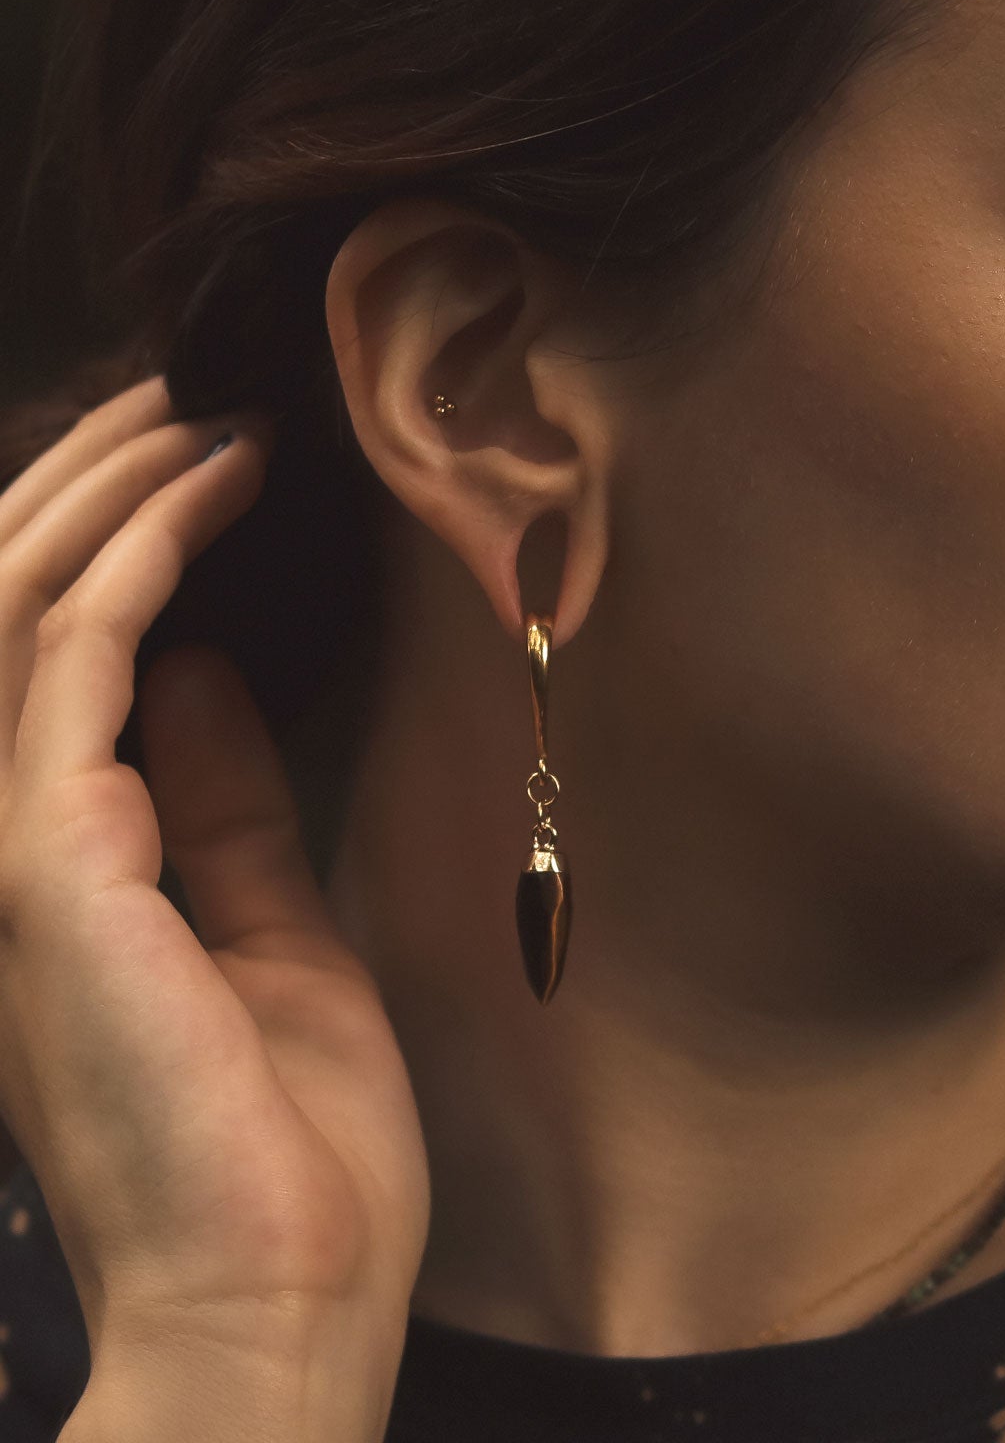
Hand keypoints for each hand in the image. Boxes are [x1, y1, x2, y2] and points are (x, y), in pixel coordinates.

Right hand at [0, 375, 428, 1389]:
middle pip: (9, 610)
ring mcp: (7, 851)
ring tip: (207, 414)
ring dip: (109, 489)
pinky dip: (142, 550)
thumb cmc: (284, 1142)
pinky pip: (78, 654)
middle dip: (92, 488)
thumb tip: (197, 676)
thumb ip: (220, 804)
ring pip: (18, 605)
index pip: (41, 665)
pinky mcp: (47, 861)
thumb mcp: (267, 929)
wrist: (281, 1295)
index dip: (107, 546)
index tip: (202, 466)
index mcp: (49, 875)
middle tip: (188, 401)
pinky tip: (217, 484)